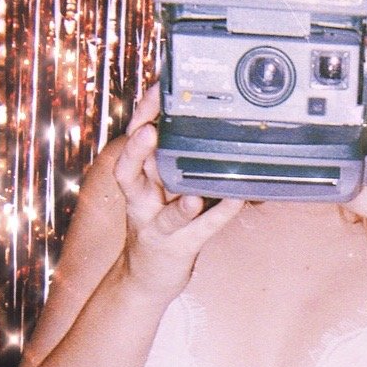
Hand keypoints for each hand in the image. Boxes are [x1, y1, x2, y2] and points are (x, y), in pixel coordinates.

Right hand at [115, 83, 243, 300]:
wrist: (147, 278)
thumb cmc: (159, 224)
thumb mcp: (157, 189)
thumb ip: (168, 160)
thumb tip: (196, 121)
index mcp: (138, 182)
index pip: (132, 143)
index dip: (140, 116)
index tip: (155, 89)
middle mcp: (141, 202)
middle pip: (130, 172)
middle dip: (137, 149)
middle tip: (148, 128)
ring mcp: (158, 227)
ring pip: (164, 213)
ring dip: (178, 201)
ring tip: (190, 190)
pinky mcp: (180, 247)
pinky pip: (201, 230)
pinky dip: (219, 215)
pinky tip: (235, 201)